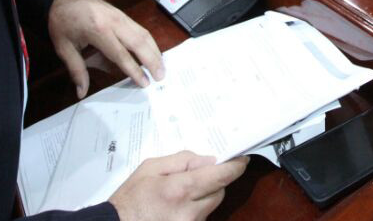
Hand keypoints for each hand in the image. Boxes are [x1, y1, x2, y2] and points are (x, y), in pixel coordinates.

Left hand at [48, 0, 162, 97]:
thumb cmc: (62, 21)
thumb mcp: (63, 46)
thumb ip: (76, 69)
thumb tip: (81, 92)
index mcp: (98, 31)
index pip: (121, 54)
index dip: (134, 70)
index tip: (145, 83)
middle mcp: (114, 23)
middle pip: (139, 43)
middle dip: (152, 60)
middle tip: (161, 77)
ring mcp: (121, 17)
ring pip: (144, 34)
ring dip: (155, 51)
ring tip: (162, 67)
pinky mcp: (123, 15)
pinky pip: (141, 29)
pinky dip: (150, 42)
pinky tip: (154, 52)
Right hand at [109, 152, 248, 220]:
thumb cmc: (130, 197)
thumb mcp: (150, 168)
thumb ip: (182, 160)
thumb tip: (209, 160)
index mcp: (180, 190)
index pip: (221, 176)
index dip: (235, 166)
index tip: (242, 159)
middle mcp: (190, 212)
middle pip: (219, 191)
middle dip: (214, 181)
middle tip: (196, 175)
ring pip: (211, 205)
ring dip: (203, 196)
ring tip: (178, 194)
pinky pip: (201, 217)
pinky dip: (194, 209)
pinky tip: (176, 207)